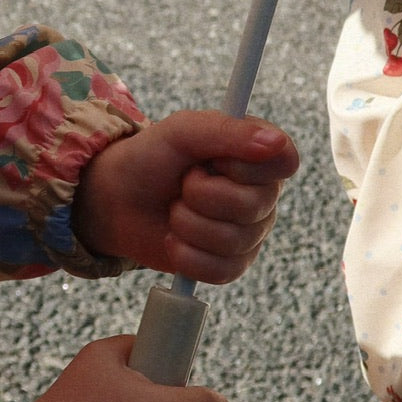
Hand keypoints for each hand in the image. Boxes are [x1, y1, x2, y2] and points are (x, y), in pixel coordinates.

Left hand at [74, 110, 299, 283]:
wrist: (116, 200)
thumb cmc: (151, 157)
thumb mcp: (182, 131)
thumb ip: (227, 131)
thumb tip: (276, 142)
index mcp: (259, 155)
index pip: (284, 161)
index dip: (244, 165)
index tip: (213, 159)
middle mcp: (263, 194)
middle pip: (252, 204)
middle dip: (200, 194)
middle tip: (182, 184)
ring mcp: (250, 233)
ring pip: (232, 240)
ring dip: (187, 224)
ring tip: (174, 210)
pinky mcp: (231, 265)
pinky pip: (221, 270)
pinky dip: (186, 255)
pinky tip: (174, 239)